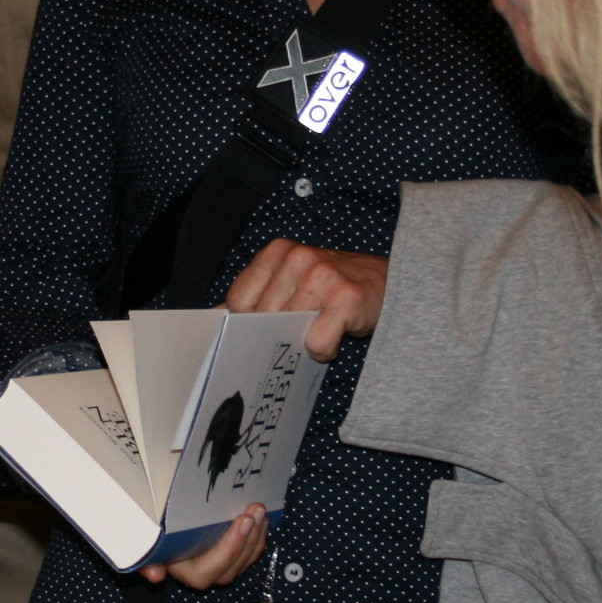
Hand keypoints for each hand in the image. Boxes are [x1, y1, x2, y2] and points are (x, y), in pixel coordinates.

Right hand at [141, 502, 266, 590]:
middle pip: (229, 571)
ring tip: (261, 510)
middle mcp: (201, 572)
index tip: (241, 520)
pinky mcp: (230, 554)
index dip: (227, 550)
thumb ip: (144, 555)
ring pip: (243, 563)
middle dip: (247, 540)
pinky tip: (263, 518)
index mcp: (178, 569)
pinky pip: (249, 554)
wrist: (151, 514)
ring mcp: (218, 565)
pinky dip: (258, 537)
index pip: (204, 574)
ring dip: (257, 537)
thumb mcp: (138, 534)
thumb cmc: (144, 524)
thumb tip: (155, 577)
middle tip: (256, 510)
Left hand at [226, 240, 387, 360]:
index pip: (238, 300)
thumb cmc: (332, 287)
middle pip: (261, 318)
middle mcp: (297, 258)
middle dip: (275, 333)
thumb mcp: (289, 281)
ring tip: (320, 328)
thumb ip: (253, 296)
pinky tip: (335, 336)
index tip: (263, 328)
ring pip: (286, 330)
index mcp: (277, 252)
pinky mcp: (345, 298)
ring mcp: (322, 276)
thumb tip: (212, 319)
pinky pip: (316, 343)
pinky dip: (324, 350)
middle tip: (298, 328)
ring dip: (302, 342)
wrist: (388, 284)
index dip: (249, 321)